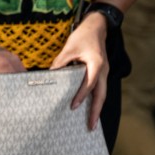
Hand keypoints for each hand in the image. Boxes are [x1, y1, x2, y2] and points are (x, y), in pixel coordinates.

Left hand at [51, 14, 109, 128]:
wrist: (96, 27)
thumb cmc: (82, 36)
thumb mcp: (68, 48)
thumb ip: (60, 63)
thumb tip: (50, 77)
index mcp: (96, 64)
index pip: (88, 83)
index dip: (81, 95)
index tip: (73, 106)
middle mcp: (103, 70)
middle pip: (101, 94)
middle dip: (96, 111)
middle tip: (90, 127)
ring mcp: (104, 72)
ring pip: (102, 94)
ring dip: (97, 108)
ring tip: (91, 123)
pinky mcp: (101, 73)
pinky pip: (99, 89)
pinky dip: (95, 100)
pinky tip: (89, 109)